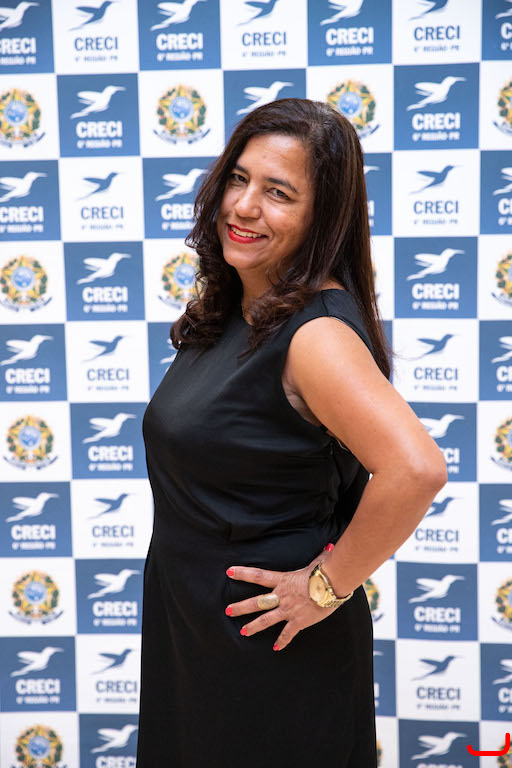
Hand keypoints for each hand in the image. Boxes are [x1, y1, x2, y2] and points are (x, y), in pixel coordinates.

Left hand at [225, 544, 339, 651]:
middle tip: (228, 610)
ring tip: (243, 632)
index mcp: (283, 580)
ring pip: (266, 620)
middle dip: (241, 607)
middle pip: (257, 602)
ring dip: (253, 626)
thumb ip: (319, 556)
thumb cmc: (324, 572)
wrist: (332, 585)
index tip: (229, 572)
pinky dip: (282, 641)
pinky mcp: (298, 621)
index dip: (243, 573)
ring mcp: (289, 610)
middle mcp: (282, 596)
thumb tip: (329, 546)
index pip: (258, 576)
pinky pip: (288, 633)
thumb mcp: (317, 562)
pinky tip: (276, 647)